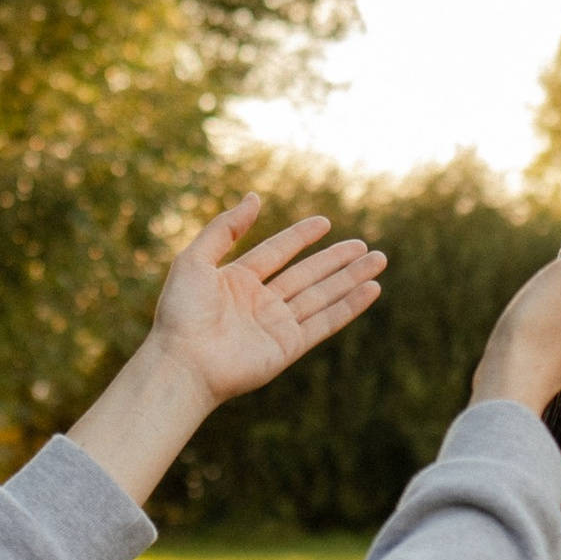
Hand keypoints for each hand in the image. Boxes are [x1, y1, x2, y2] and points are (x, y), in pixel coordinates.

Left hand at [69, 197, 383, 505]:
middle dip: (336, 259)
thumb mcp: (195, 259)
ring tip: (378, 260)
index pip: (277, 252)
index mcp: (236, 281)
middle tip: (365, 245)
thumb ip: (224, 228)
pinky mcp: (288, 347)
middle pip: (306, 274)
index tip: (324, 222)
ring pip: (321, 295)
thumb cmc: (182, 312)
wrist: (183, 362)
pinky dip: (349, 306)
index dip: (300, 237)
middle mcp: (259, 302)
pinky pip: (324, 322)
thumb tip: (254, 197)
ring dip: (350, 278)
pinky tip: (371, 290)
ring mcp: (275, 325)